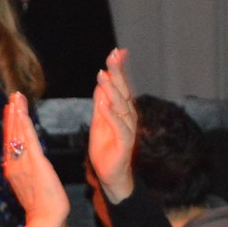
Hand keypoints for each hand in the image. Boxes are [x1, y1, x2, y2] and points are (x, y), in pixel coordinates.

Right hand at [2, 93, 68, 226]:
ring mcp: (23, 163)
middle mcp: (14, 164)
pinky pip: (28, 139)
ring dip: (17, 113)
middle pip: (11, 135)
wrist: (45, 220)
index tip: (10, 110)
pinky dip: (24, 124)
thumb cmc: (42, 208)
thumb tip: (22, 168)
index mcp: (13, 170)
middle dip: (12, 114)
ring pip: (18, 133)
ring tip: (16, 97)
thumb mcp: (30, 187)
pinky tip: (22, 111)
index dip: (10, 125)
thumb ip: (25, 175)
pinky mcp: (35, 162)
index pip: (10, 143)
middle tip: (13, 96)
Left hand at [89, 48, 136, 202]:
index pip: (121, 86)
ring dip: (112, 91)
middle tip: (112, 56)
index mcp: (122, 111)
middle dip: (118, 73)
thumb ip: (101, 101)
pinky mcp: (125, 143)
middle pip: (124, 91)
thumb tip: (102, 80)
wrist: (111, 175)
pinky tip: (104, 104)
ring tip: (103, 76)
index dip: (120, 69)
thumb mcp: (99, 120)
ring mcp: (128, 130)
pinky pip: (119, 127)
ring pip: (122, 107)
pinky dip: (111, 115)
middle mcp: (128, 117)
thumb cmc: (106, 148)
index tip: (118, 51)